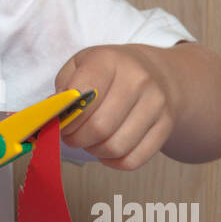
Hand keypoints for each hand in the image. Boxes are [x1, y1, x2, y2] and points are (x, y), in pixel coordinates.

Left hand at [55, 45, 177, 170]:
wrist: (157, 73)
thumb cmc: (110, 72)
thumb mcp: (81, 64)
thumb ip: (63, 87)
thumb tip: (55, 112)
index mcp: (110, 60)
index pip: (82, 96)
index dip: (66, 117)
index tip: (61, 122)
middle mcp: (138, 80)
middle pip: (99, 127)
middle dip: (76, 139)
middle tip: (71, 136)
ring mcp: (156, 104)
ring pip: (115, 147)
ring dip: (94, 151)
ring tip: (89, 141)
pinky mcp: (166, 126)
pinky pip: (133, 160)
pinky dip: (113, 162)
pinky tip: (107, 149)